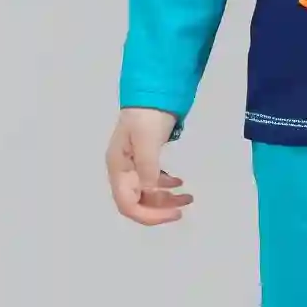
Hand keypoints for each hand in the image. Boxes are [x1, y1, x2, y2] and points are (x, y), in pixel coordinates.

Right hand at [106, 107, 189, 225]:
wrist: (152, 91)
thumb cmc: (147, 116)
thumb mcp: (147, 141)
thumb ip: (147, 168)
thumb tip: (150, 193)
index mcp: (118, 169)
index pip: (128, 205)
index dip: (149, 215)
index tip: (174, 213)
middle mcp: (123, 171)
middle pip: (138, 202)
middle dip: (160, 209)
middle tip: (185, 206)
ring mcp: (133, 165)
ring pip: (147, 193)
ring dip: (166, 199)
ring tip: (189, 197)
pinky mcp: (145, 158)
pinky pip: (153, 181)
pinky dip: (166, 186)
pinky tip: (179, 183)